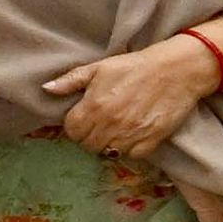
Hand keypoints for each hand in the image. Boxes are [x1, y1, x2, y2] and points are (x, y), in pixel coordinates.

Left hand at [47, 37, 222, 163]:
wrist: (176, 70)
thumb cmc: (134, 66)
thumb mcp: (99, 68)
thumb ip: (70, 81)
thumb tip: (46, 89)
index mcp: (94, 106)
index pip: (72, 131)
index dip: (75, 126)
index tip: (83, 119)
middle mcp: (111, 124)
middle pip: (88, 145)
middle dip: (89, 137)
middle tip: (99, 125)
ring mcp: (132, 134)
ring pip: (108, 153)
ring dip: (108, 144)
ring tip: (114, 131)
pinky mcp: (152, 140)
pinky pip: (132, 155)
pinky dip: (130, 149)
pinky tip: (131, 135)